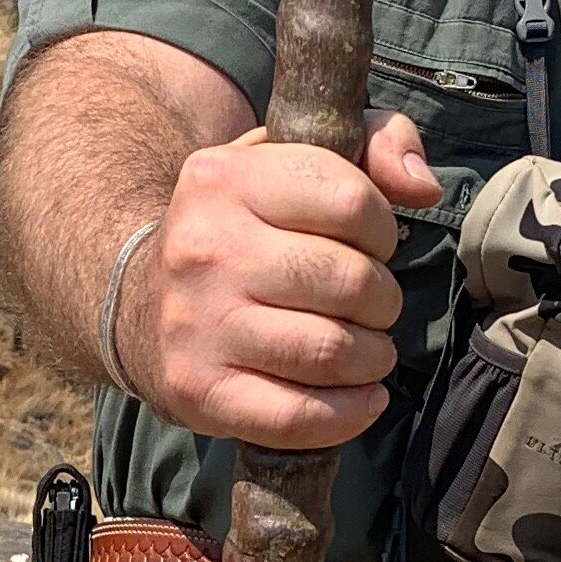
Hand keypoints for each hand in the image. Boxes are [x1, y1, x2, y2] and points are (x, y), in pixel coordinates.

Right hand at [120, 113, 439, 448]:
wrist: (138, 303)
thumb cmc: (239, 228)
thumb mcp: (286, 160)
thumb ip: (371, 144)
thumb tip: (422, 187)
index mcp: (225, 178)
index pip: (352, 202)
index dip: (382, 230)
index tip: (368, 245)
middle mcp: (205, 249)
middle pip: (350, 283)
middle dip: (383, 299)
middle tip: (371, 304)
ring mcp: (197, 324)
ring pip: (332, 351)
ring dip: (373, 357)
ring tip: (366, 350)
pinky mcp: (198, 391)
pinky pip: (299, 417)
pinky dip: (350, 413)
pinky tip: (361, 397)